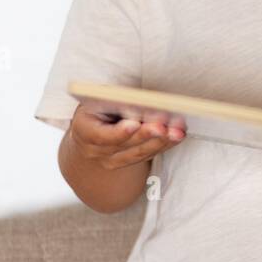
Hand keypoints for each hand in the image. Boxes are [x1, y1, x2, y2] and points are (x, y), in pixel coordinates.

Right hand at [69, 102, 186, 170]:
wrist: (89, 130)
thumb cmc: (96, 107)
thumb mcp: (98, 99)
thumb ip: (115, 101)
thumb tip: (139, 100)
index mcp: (84, 131)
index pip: (101, 135)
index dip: (119, 131)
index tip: (134, 124)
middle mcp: (96, 151)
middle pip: (125, 145)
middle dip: (147, 134)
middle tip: (164, 126)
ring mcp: (111, 160)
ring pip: (139, 153)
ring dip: (161, 142)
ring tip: (177, 131)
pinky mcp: (127, 162)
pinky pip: (147, 155)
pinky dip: (164, 145)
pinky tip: (177, 135)